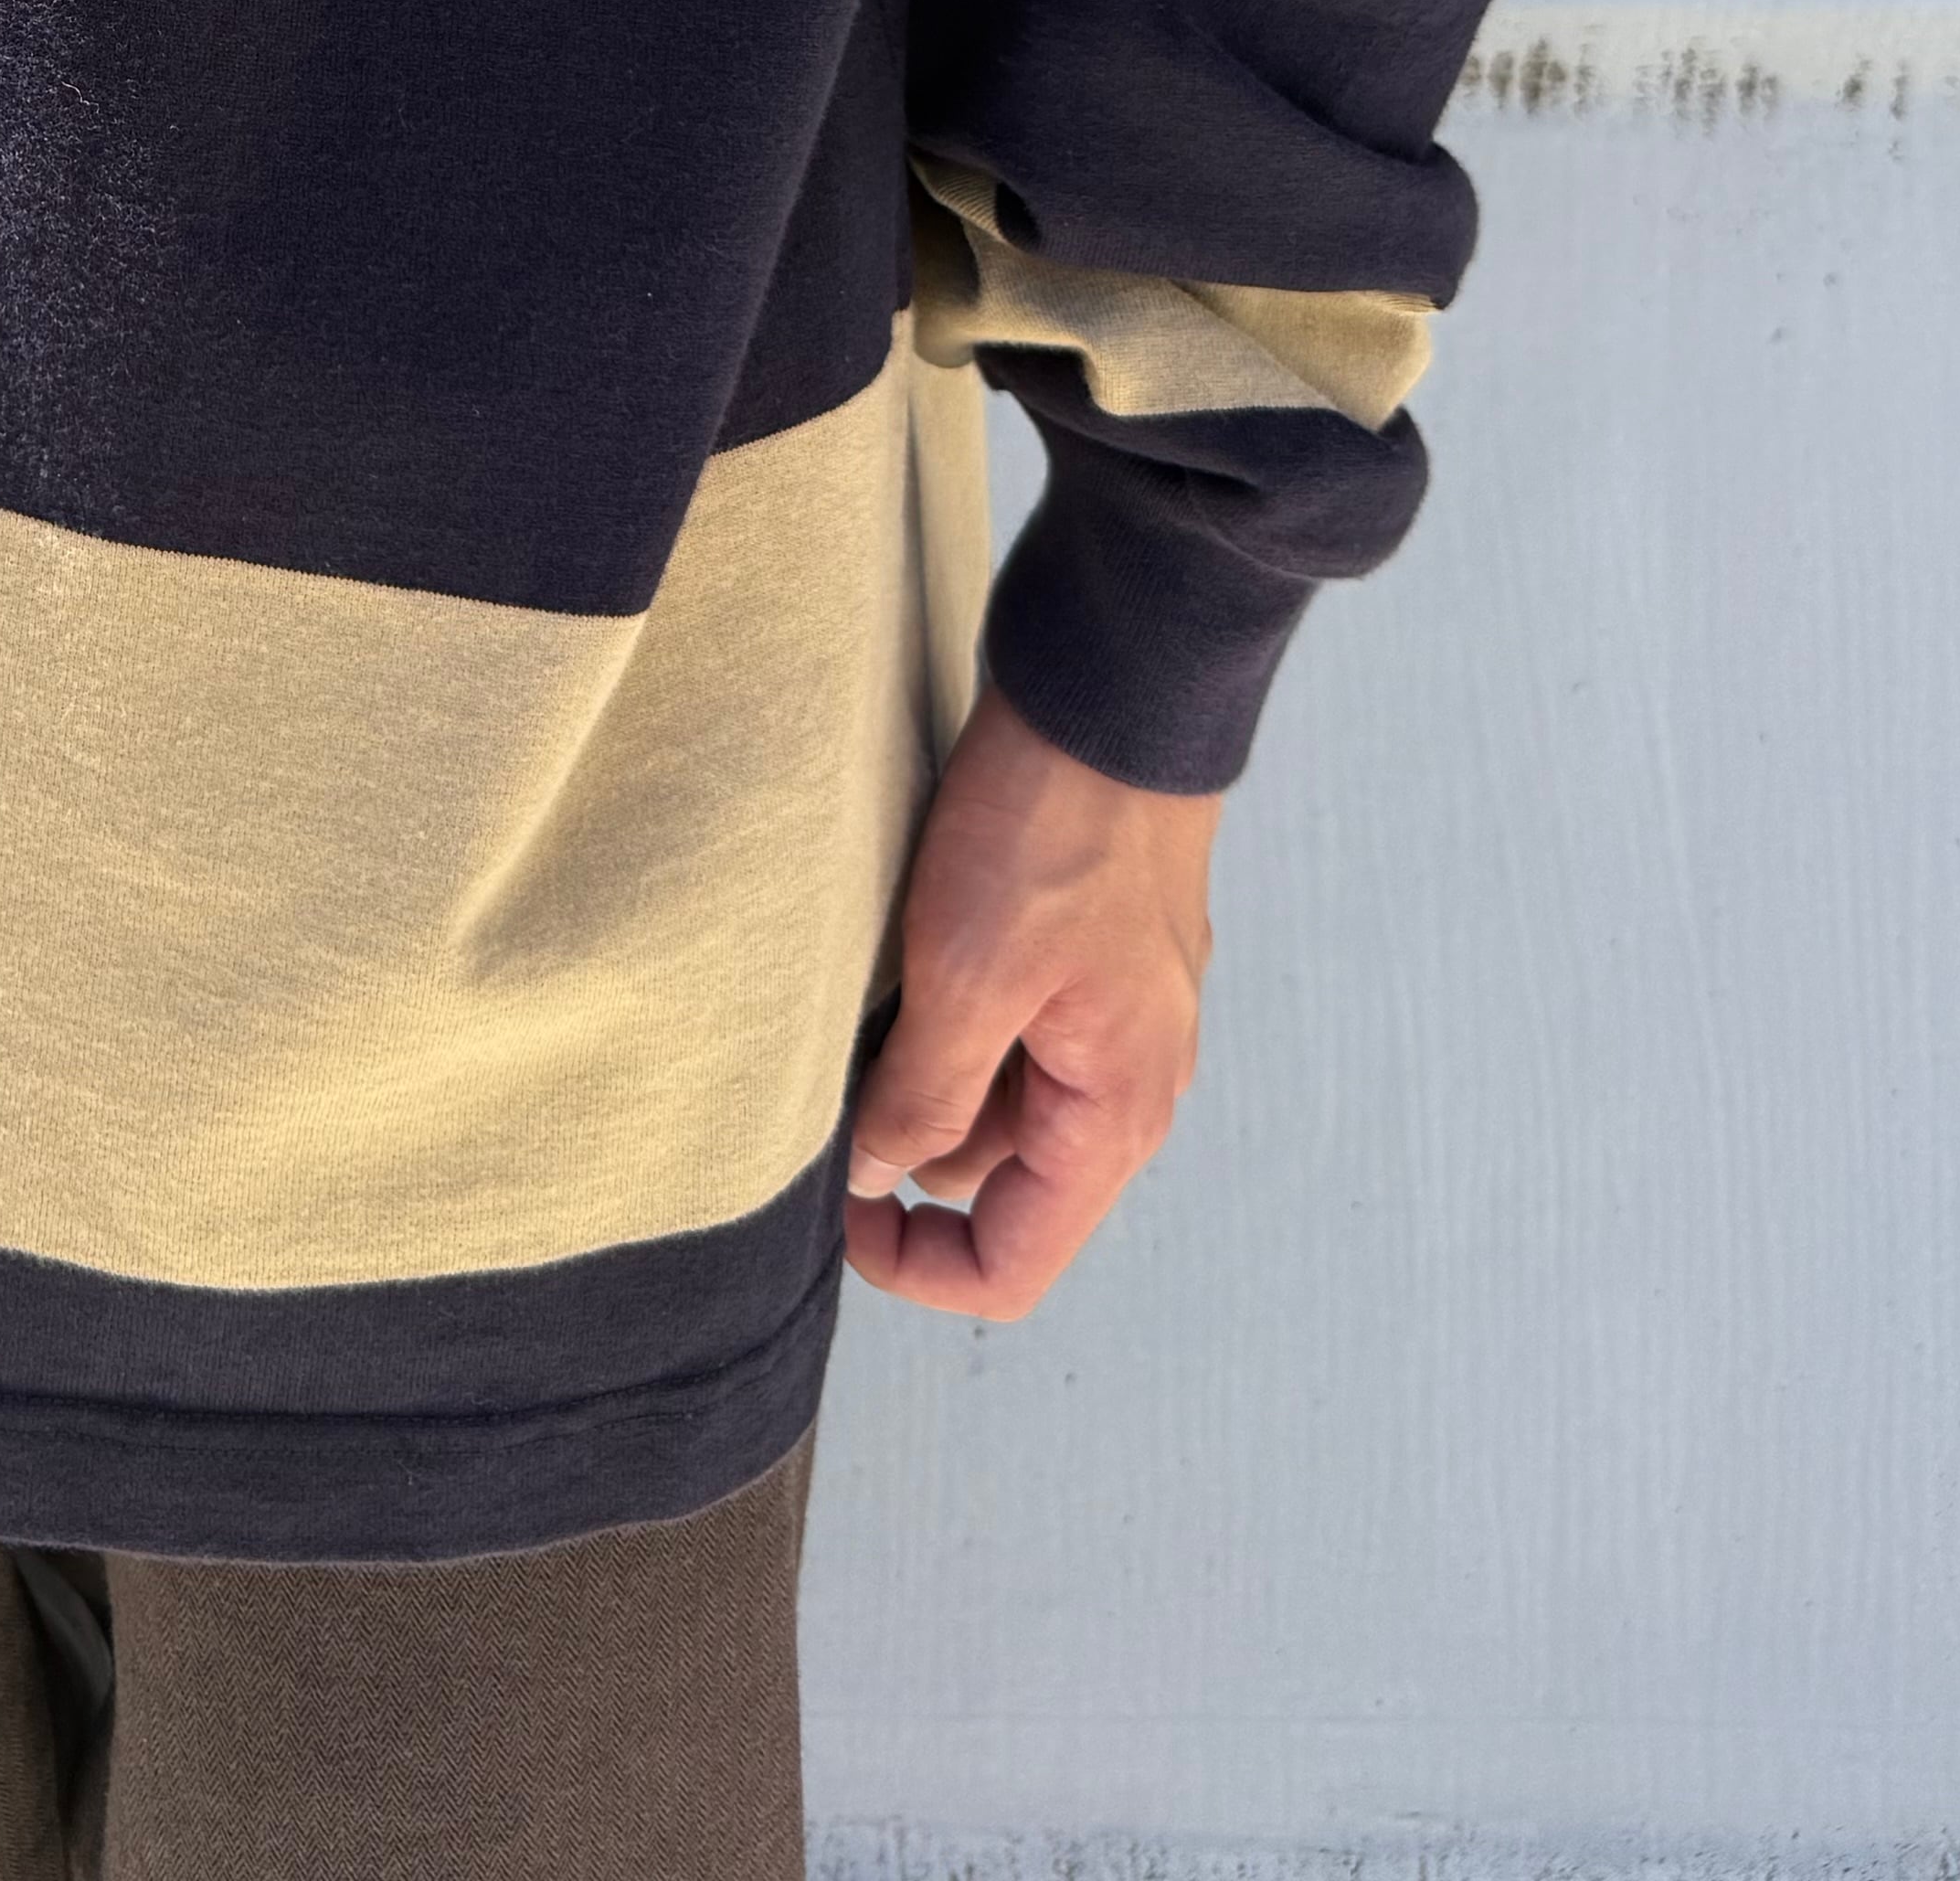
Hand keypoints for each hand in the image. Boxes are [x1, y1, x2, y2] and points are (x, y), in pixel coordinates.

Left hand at [842, 681, 1220, 1318]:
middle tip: (833, 1053)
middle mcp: (1128, 1085)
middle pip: (993, 1180)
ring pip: (993, 1095)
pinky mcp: (1086, 957)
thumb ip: (926, 1094)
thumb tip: (880, 1174)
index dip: (912, 1261)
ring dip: (923, 1064)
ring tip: (877, 979)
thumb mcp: (969, 973)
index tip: (832, 1205)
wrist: (1116, 693)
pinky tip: (908, 943)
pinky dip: (948, 1010)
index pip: (1013, 1266)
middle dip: (907, 1138)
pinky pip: (1006, 1025)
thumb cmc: (1056, 832)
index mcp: (1116, 1117)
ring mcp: (1111, 1018)